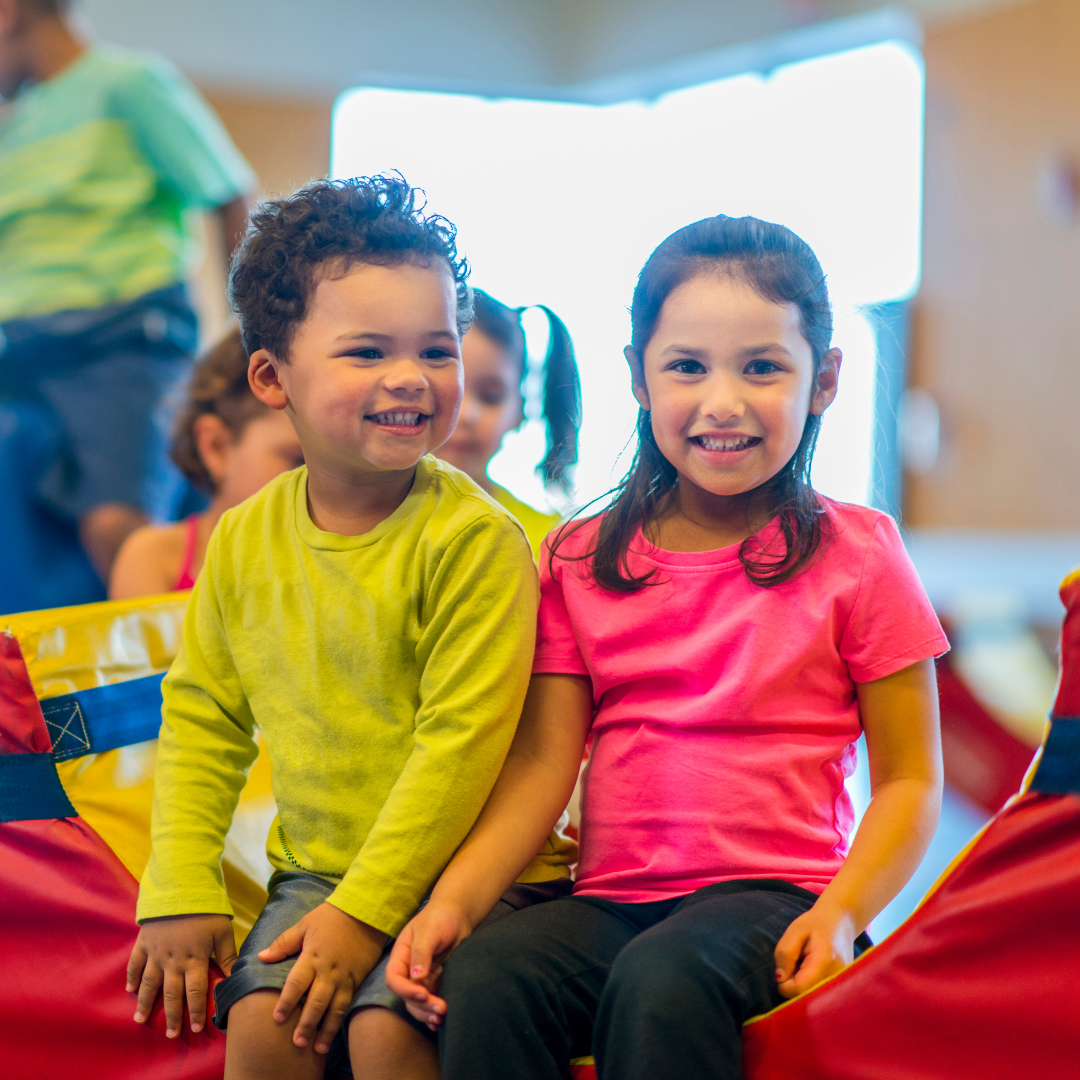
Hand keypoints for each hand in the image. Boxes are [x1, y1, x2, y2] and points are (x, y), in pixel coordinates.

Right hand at [126, 913, 236, 1036]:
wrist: (179, 887)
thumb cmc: (206, 909)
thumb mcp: (223, 931)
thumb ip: (228, 956)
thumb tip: (236, 977)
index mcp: (194, 960)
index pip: (196, 992)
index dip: (197, 1011)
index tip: (197, 1028)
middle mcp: (173, 962)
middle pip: (172, 994)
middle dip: (173, 1016)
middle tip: (172, 1035)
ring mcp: (156, 954)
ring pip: (149, 985)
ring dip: (146, 1004)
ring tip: (141, 1020)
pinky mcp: (144, 943)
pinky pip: (135, 964)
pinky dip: (132, 978)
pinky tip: (130, 990)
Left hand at [257, 901, 387, 1054]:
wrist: (366, 912)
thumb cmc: (332, 917)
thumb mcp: (306, 924)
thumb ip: (284, 943)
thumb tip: (261, 957)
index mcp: (313, 956)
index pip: (297, 983)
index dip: (287, 1001)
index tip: (277, 1019)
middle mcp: (329, 971)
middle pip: (316, 1001)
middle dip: (307, 1023)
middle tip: (297, 1042)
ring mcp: (345, 977)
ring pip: (335, 1007)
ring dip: (326, 1029)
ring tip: (318, 1048)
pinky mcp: (356, 980)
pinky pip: (348, 1003)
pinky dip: (341, 1020)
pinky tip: (335, 1033)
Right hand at [384, 900, 472, 1029]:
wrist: (457, 916)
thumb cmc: (439, 918)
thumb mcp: (429, 931)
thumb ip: (421, 952)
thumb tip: (416, 976)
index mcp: (401, 956)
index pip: (394, 979)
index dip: (405, 990)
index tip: (423, 993)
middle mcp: (408, 970)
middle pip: (406, 996)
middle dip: (422, 1005)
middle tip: (441, 1008)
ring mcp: (421, 979)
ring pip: (417, 1003)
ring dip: (427, 1013)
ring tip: (442, 1017)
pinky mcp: (435, 983)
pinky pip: (430, 1003)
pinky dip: (433, 1013)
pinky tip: (441, 1021)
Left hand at [773, 901, 856, 999]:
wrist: (842, 922)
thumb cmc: (816, 924)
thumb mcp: (795, 931)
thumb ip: (785, 953)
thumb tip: (779, 979)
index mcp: (824, 961)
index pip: (800, 989)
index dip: (785, 984)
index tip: (785, 968)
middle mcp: (838, 978)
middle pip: (807, 999)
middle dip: (794, 987)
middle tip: (798, 965)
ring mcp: (844, 986)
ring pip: (814, 1000)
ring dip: (804, 988)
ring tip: (807, 967)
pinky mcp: (845, 989)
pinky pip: (822, 997)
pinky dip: (813, 988)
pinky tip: (814, 973)